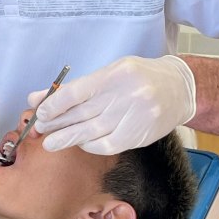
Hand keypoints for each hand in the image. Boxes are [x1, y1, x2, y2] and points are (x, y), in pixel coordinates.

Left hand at [32, 55, 196, 154]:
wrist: (180, 88)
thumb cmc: (139, 78)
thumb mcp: (110, 72)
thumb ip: (78, 87)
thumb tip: (41, 99)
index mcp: (116, 74)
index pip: (77, 92)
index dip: (55, 105)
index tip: (41, 113)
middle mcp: (126, 95)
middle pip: (83, 114)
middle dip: (58, 124)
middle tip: (39, 130)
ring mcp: (135, 117)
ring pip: (93, 132)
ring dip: (68, 138)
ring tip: (51, 143)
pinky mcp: (141, 135)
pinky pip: (108, 145)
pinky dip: (91, 146)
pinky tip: (80, 143)